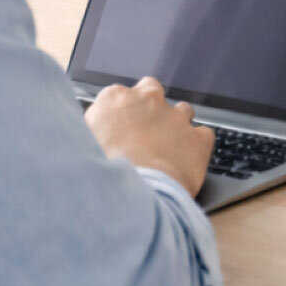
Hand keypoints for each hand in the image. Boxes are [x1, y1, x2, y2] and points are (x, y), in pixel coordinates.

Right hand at [86, 76, 213, 195]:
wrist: (132, 197)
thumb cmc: (100, 176)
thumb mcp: (81, 146)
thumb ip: (92, 130)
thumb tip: (95, 133)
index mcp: (114, 99)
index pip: (119, 94)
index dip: (121, 112)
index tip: (120, 126)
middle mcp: (147, 100)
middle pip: (151, 89)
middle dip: (149, 105)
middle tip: (143, 131)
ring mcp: (176, 117)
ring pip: (182, 110)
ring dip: (176, 125)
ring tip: (167, 150)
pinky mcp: (198, 138)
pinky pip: (203, 135)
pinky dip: (196, 146)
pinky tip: (186, 161)